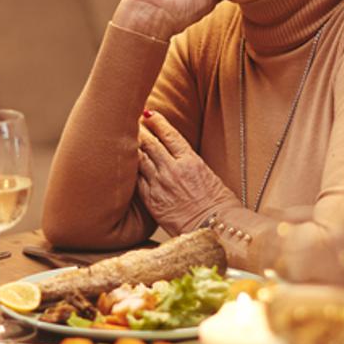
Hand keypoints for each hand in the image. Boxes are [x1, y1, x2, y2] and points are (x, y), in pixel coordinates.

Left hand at [136, 110, 235, 233]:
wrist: (214, 229)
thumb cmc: (219, 206)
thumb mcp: (210, 176)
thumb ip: (192, 164)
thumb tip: (181, 156)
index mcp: (191, 161)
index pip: (169, 134)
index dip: (157, 122)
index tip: (149, 114)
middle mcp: (173, 169)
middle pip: (150, 143)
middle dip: (140, 130)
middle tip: (132, 121)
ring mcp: (160, 184)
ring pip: (140, 159)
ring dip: (132, 147)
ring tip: (123, 139)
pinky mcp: (152, 200)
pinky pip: (137, 180)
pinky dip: (131, 170)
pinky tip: (126, 165)